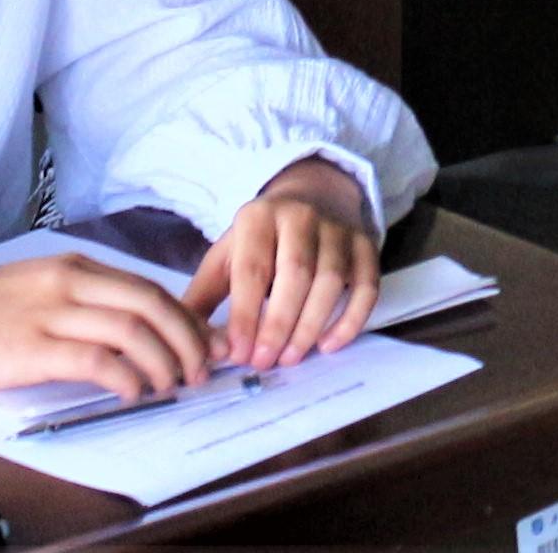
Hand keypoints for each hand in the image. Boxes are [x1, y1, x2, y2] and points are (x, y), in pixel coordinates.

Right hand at [0, 251, 216, 402]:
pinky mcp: (32, 348)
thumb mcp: (39, 293)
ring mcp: (50, 313)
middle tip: (201, 369)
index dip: (185, 317)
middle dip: (186, 339)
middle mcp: (69, 282)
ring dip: (163, 362)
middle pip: (150, 303)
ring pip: (131, 329)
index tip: (206, 343)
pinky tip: (132, 393)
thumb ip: (85, 304)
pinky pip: (95, 359)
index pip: (148, 287)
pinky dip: (125, 377)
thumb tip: (138, 332)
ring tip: (171, 386)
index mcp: (74, 267)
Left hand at [189, 162, 380, 371]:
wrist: (310, 195)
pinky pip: (366, 285)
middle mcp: (301, 216)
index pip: (253, 269)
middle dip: (279, 325)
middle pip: (295, 275)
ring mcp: (337, 229)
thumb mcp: (226, 257)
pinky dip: (351, 319)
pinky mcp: (365, 244)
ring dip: (311, 326)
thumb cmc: (261, 239)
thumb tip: (190, 344)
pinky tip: (329, 345)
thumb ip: (204, 297)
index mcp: (258, 217)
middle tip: (265, 361)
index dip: (247, 315)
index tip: (240, 353)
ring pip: (332, 281)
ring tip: (291, 358)